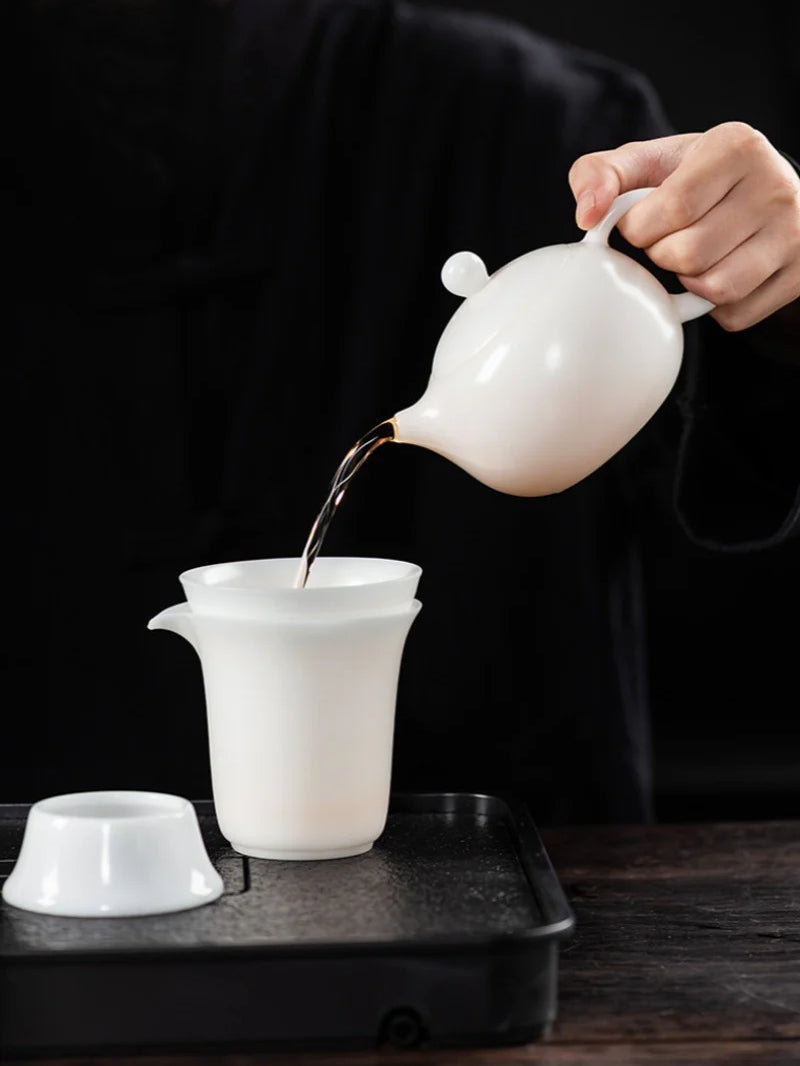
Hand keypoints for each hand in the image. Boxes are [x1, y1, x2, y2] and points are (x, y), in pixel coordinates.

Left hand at [568, 122, 799, 330]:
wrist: (760, 192)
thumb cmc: (690, 179)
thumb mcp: (646, 163)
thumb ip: (600, 175)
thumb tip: (587, 215)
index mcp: (735, 147)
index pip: (670, 210)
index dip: (640, 228)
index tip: (641, 220)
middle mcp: (774, 186)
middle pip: (688, 255)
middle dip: (661, 255)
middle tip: (668, 239)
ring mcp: (793, 233)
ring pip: (714, 289)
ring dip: (686, 283)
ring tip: (691, 257)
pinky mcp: (798, 275)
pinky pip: (735, 315)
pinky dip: (712, 307)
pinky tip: (716, 273)